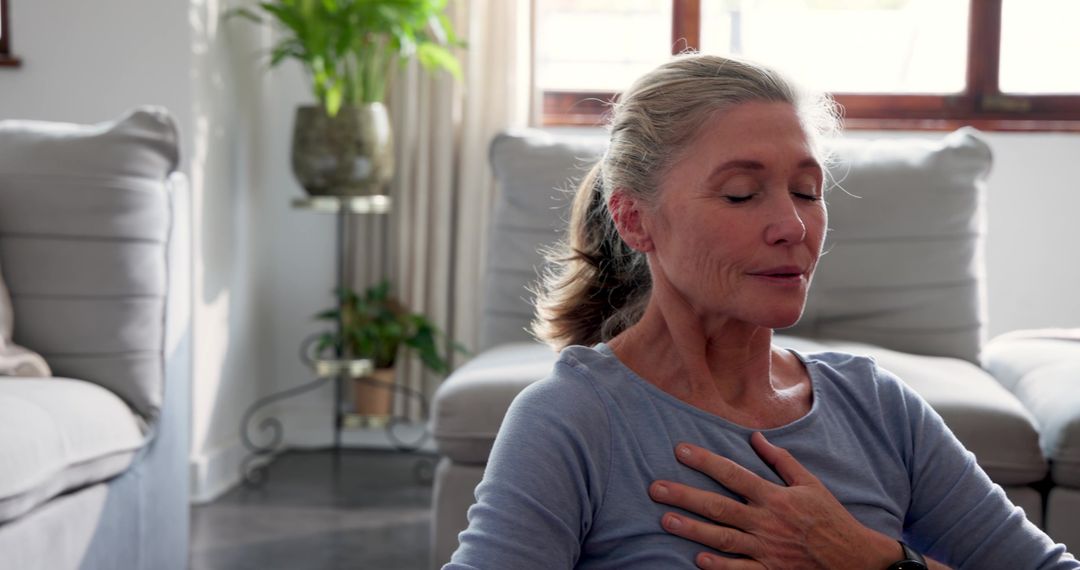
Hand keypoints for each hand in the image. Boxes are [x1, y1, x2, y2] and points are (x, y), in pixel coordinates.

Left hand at [649, 432, 901, 568]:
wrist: (855, 560)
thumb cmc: (830, 518)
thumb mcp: (810, 484)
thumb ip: (781, 460)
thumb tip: (755, 436)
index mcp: (775, 497)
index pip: (733, 474)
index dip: (705, 461)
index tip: (680, 450)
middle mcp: (766, 522)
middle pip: (719, 507)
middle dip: (686, 496)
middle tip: (656, 488)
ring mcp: (766, 550)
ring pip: (723, 538)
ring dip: (692, 530)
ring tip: (666, 521)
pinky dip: (720, 567)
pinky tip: (697, 560)